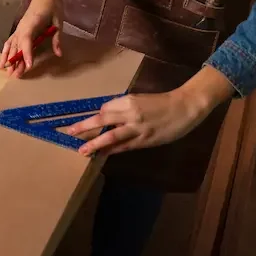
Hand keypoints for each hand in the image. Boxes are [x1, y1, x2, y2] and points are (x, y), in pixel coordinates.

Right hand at [0, 0, 62, 76]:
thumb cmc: (52, 6)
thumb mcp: (58, 22)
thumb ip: (57, 38)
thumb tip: (58, 54)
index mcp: (32, 24)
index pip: (26, 40)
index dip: (26, 53)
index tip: (28, 65)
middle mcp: (22, 27)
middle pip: (17, 46)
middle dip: (16, 61)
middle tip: (15, 76)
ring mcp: (19, 28)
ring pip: (11, 45)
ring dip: (9, 58)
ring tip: (7, 72)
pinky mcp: (20, 29)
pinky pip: (11, 41)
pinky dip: (6, 51)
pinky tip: (5, 60)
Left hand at [64, 66, 234, 156]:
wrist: (184, 107)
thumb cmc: (162, 102)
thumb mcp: (140, 100)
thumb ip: (124, 108)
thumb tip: (107, 116)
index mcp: (129, 100)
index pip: (105, 109)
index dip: (93, 117)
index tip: (80, 123)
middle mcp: (130, 113)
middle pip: (103, 120)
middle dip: (85, 127)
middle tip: (70, 132)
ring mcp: (138, 128)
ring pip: (112, 136)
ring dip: (95, 143)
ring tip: (82, 150)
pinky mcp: (145, 140)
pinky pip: (125, 146)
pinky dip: (112, 151)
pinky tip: (102, 155)